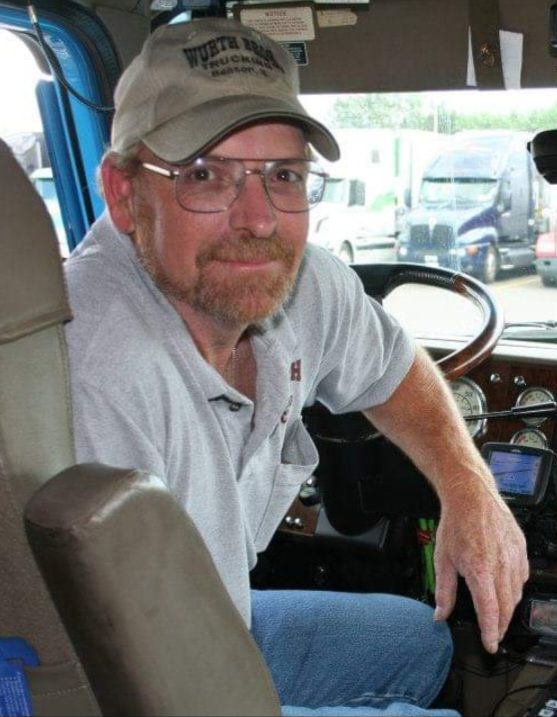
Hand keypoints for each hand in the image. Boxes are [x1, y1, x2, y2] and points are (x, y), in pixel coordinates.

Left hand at [433, 486, 528, 653]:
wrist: (471, 496)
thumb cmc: (456, 524)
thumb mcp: (442, 559)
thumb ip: (444, 591)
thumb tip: (440, 614)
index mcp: (480, 570)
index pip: (490, 611)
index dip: (491, 632)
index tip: (490, 645)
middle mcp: (501, 566)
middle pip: (506, 607)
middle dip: (500, 625)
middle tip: (493, 635)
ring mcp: (514, 557)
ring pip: (516, 593)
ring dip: (507, 608)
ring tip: (498, 615)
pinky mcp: (521, 549)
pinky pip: (522, 577)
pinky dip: (515, 588)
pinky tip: (505, 589)